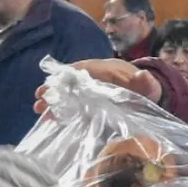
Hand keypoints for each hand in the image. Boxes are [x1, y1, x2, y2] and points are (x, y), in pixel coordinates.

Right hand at [34, 59, 162, 113]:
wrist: (149, 96)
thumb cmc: (147, 90)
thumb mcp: (149, 86)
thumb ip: (146, 82)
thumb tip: (143, 76)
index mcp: (108, 69)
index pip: (85, 69)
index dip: (68, 75)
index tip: (54, 82)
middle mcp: (95, 77)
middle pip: (72, 80)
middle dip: (55, 88)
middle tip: (39, 97)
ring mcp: (92, 89)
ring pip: (69, 92)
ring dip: (54, 100)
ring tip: (39, 109)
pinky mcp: (91, 102)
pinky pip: (73, 104)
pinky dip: (62, 109)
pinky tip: (49, 117)